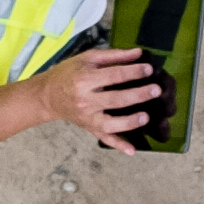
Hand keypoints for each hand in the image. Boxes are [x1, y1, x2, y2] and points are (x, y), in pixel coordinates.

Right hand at [31, 46, 165, 150]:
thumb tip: (138, 53)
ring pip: (110, 124)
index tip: (149, 69)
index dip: (133, 72)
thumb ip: (113, 56)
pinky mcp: (89, 128)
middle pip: (115, 99)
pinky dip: (118, 145)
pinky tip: (132, 150)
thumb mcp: (87, 59)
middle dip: (138, 95)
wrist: (47, 95)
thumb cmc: (68, 73)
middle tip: (156, 90)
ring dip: (129, 122)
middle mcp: (85, 101)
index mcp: (84, 80)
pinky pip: (105, 139)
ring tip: (146, 117)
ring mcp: (87, 118)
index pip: (113, 75)